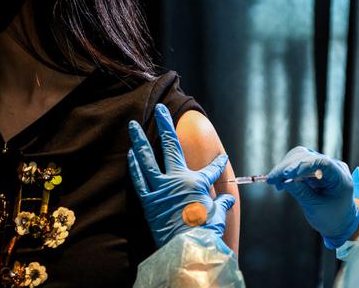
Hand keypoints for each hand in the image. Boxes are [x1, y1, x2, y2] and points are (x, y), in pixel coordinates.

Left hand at [127, 104, 235, 246]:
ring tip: (132, 125)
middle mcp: (177, 179)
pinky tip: (130, 154)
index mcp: (197, 182)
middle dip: (166, 125)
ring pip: (147, 158)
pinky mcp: (148, 201)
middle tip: (160, 109)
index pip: (211, 169)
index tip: (222, 157)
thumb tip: (228, 200)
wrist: (188, 248)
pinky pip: (138, 179)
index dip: (218, 163)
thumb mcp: (217, 216)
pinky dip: (134, 166)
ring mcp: (160, 189)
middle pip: (171, 146)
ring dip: (139, 140)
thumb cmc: (205, 232)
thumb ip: (222, 204)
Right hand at [267, 146, 358, 248]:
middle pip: (307, 157)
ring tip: (274, 181)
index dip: (303, 166)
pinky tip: (279, 181)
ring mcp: (323, 165)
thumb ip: (301, 193)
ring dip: (285, 167)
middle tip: (272, 179)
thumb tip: (284, 180)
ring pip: (300, 156)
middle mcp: (333, 166)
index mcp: (340, 178)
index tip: (286, 174)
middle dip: (288, 167)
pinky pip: (297, 163)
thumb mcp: (315, 208)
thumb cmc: (331, 217)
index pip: (322, 163)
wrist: (339, 221)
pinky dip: (287, 170)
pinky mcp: (313, 167)